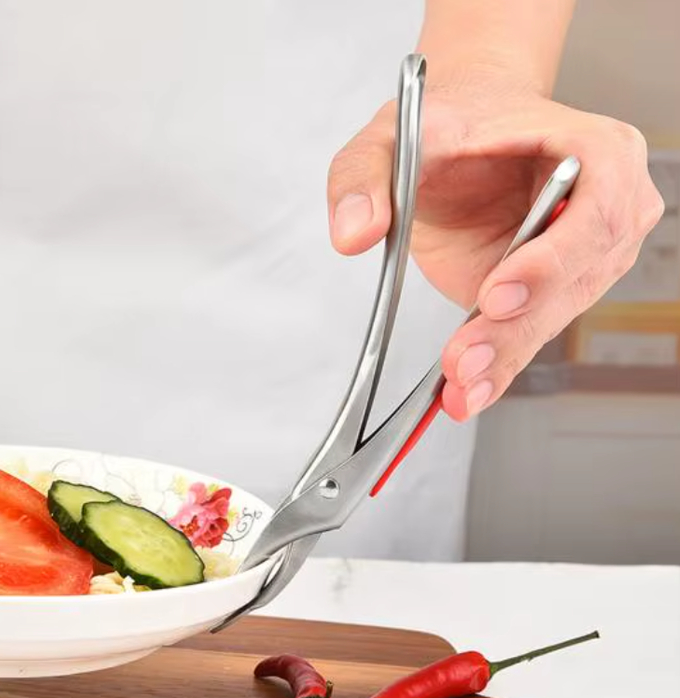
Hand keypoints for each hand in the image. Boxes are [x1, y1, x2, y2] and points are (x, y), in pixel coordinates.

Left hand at [327, 80, 663, 420]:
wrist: (464, 139)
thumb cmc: (449, 125)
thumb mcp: (393, 134)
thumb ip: (363, 177)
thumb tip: (355, 232)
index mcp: (588, 145)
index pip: (599, 206)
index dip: (555, 258)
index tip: (495, 295)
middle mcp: (602, 204)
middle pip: (578, 278)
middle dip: (517, 328)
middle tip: (465, 362)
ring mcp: (581, 254)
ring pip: (554, 317)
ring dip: (506, 356)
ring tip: (461, 386)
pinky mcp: (549, 290)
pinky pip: (531, 332)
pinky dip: (500, 367)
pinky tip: (468, 392)